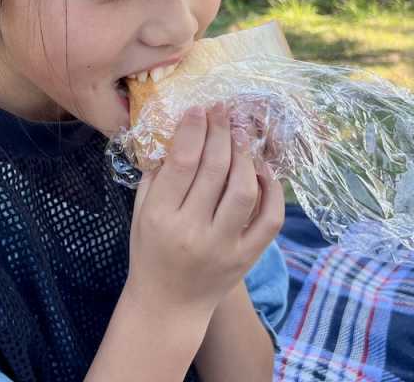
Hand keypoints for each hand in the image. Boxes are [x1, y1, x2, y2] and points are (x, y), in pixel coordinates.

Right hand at [125, 101, 284, 319]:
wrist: (169, 305)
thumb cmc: (150, 251)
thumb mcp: (140, 212)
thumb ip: (156, 174)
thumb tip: (179, 132)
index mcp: (160, 217)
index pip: (182, 162)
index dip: (194, 129)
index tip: (199, 109)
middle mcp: (193, 231)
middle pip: (214, 169)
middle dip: (220, 132)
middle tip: (222, 112)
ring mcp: (224, 246)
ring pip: (244, 190)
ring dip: (245, 156)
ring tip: (240, 137)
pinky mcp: (247, 257)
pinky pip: (269, 218)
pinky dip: (272, 190)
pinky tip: (262, 170)